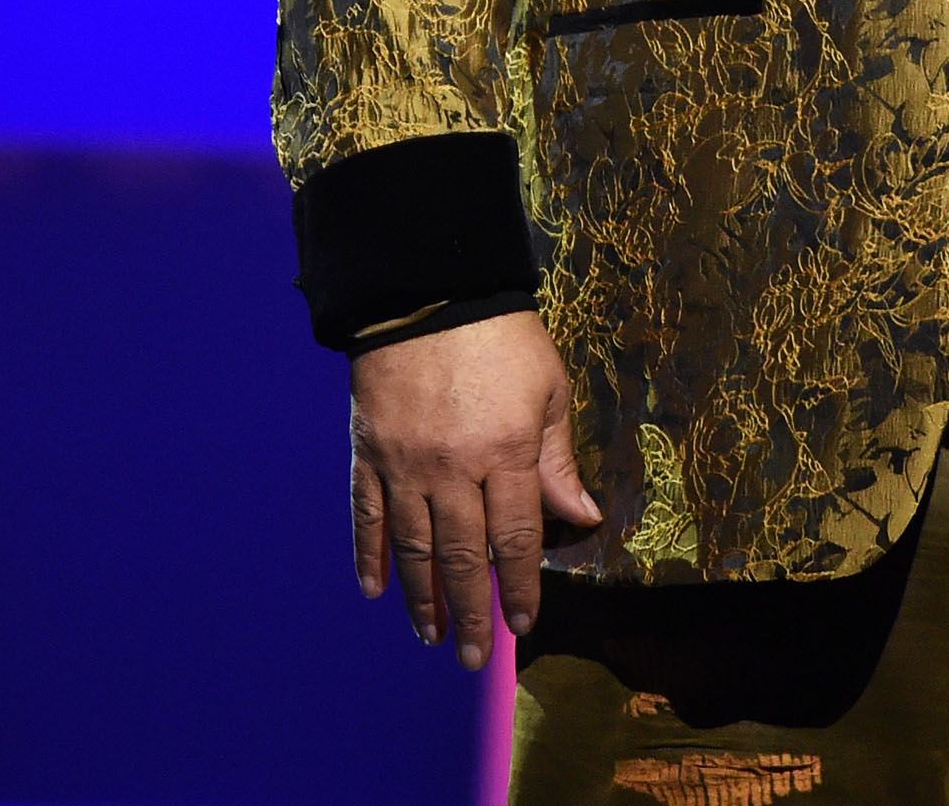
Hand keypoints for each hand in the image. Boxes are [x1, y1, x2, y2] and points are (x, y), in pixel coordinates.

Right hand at [349, 311, 599, 669]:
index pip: (516, 538)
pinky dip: (370, 556)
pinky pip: (367, 515)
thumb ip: (558, 458)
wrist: (426, 289)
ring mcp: (404, 464)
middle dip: (471, 613)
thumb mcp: (548, 388)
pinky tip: (376, 590)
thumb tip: (580, 516)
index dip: (521, 586)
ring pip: (414, 547)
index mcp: (505, 452)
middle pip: (463, 557)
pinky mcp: (368, 452)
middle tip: (476, 658)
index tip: (523, 622)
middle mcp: (452, 469)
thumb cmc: (500, 335)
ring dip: (423, 599)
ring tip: (432, 636)